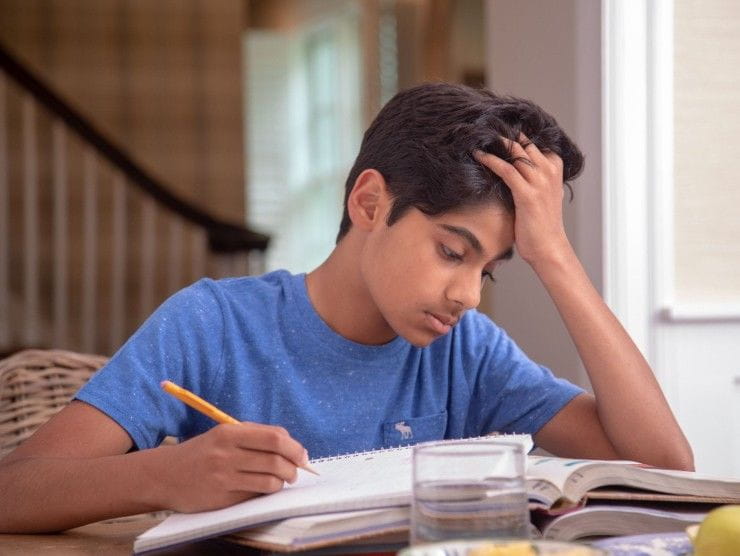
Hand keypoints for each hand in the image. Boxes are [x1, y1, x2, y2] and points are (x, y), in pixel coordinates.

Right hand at [151, 422, 308, 512]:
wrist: (165, 475)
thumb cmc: (202, 453)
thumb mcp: (224, 435)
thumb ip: (255, 436)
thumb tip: (291, 445)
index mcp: (229, 433)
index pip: (274, 438)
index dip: (294, 447)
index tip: (302, 455)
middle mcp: (226, 454)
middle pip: (275, 459)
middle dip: (293, 466)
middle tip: (295, 470)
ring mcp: (223, 478)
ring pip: (269, 481)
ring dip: (282, 482)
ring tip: (281, 480)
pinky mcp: (222, 499)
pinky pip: (255, 496)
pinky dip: (266, 492)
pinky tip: (264, 489)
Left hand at [474, 136, 571, 265]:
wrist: (548, 247)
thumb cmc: (541, 223)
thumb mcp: (541, 193)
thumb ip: (532, 177)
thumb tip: (513, 166)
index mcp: (555, 167)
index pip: (533, 141)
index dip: (514, 134)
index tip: (495, 127)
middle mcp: (549, 170)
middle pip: (523, 143)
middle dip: (501, 135)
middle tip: (481, 128)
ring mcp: (540, 181)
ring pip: (515, 152)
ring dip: (493, 144)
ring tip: (477, 137)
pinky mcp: (527, 194)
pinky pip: (506, 169)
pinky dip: (490, 160)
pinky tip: (478, 155)